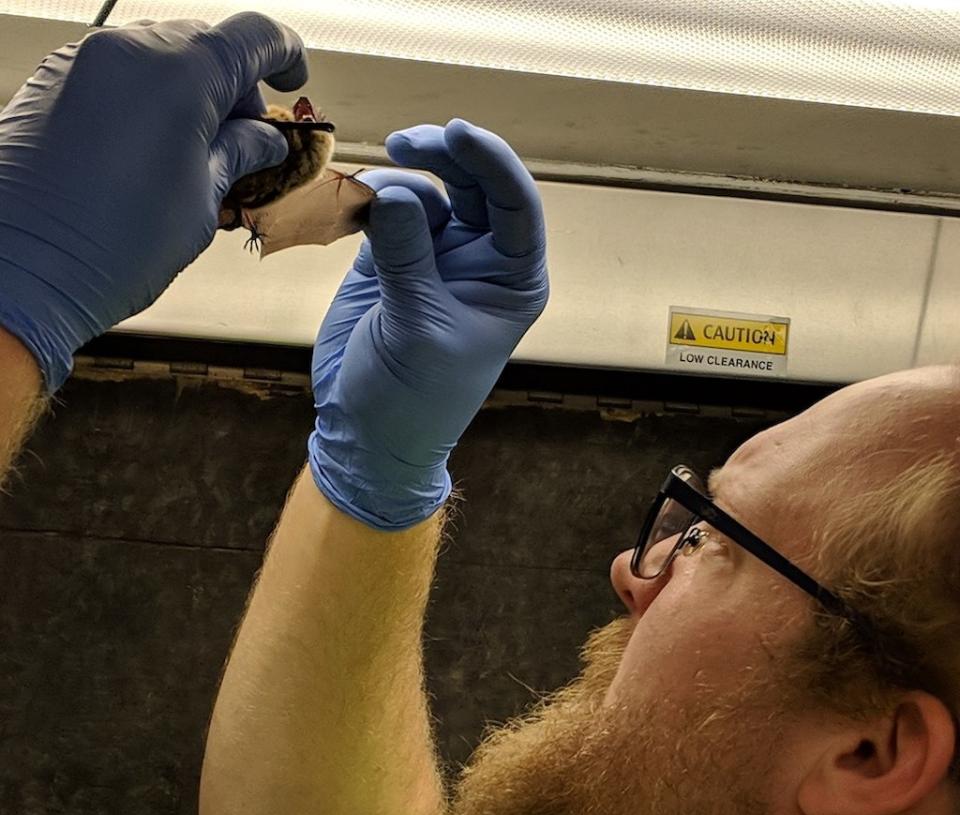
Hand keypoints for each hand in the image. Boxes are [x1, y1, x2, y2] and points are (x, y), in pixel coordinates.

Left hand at [0, 13, 307, 392]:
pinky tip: (150, 154)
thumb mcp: (201, 203)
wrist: (21, 269)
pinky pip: (117, 75)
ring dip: (188, 96)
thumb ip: (237, 155)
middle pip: (203, 46)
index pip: (252, 38)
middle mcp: (129, 52)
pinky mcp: (53, 82)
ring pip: (158, 59)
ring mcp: (84, 62)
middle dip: (233, 89)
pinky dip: (146, 101)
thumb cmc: (112, 245)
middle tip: (245, 144)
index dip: (284, 55)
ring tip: (194, 158)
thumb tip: (261, 140)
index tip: (294, 78)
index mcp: (180, 75)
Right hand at [308, 118, 549, 530]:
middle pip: (471, 183)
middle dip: (441, 156)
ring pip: (425, 190)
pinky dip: (366, 200)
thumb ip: (407, 257)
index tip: (457, 134)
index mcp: (512, 280)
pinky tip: (350, 207)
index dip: (492, 161)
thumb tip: (391, 189)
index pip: (516, 204)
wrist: (366, 437)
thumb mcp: (418, 330)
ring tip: (365, 198)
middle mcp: (480, 261)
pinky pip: (382, 209)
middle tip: (402, 143)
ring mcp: (434, 256)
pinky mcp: (388, 258)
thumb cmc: (413, 400)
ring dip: (397, 180)